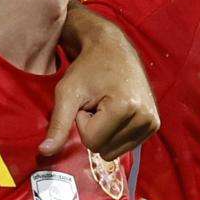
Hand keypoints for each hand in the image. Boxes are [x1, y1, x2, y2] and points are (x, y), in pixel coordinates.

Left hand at [43, 11, 158, 156]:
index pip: (91, 142)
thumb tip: (44, 152)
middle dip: (94, 129)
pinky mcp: (154, 125)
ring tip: (107, 106)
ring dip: (104, 131)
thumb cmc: (87, 68)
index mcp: (126, 108)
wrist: (112, 48)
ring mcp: (152, 122)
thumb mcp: (67, 93)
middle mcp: (145, 117)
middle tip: (97, 103)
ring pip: (114, 151)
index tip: (88, 101)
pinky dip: (115, 132)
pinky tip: (117, 110)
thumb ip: (58, 125)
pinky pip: (125, 146)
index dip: (82, 121)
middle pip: (104, 150)